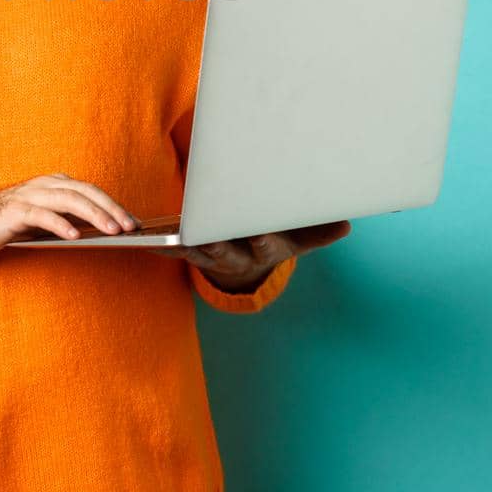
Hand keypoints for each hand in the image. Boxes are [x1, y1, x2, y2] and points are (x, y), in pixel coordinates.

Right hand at [0, 173, 139, 253]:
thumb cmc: (15, 223)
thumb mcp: (50, 219)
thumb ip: (72, 218)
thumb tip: (105, 229)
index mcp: (56, 183)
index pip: (92, 190)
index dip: (114, 205)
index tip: (134, 222)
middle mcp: (46, 184)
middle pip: (85, 191)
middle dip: (110, 208)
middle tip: (129, 226)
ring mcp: (30, 195)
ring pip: (68, 199)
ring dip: (93, 214)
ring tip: (110, 231)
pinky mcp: (16, 211)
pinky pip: (41, 215)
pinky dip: (60, 224)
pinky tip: (74, 236)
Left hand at [148, 220, 352, 292]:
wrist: (248, 265)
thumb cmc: (274, 240)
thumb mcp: (298, 240)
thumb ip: (318, 232)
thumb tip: (348, 225)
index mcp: (263, 248)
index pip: (262, 243)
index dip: (260, 238)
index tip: (257, 231)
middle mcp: (237, 256)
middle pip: (223, 249)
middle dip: (214, 241)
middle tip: (203, 232)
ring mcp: (212, 257)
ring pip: (195, 251)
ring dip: (180, 245)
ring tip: (167, 235)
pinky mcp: (192, 254)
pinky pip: (173, 252)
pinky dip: (159, 247)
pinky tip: (144, 239)